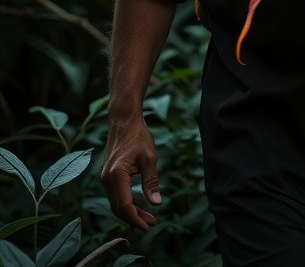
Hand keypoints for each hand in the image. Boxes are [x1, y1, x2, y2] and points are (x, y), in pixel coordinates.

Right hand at [100, 117, 160, 231]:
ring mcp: (104, 178)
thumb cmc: (138, 136)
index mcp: (116, 175)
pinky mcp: (107, 176)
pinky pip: (115, 196)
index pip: (124, 206)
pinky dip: (126, 204)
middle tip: (152, 224)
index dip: (136, 219)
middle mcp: (106, 179)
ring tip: (148, 217)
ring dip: (131, 212)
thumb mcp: (149, 157)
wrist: (124, 120)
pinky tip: (138, 206)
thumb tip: (156, 204)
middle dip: (135, 219)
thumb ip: (151, 181)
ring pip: (116, 203)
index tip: (149, 226)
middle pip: (119, 208)